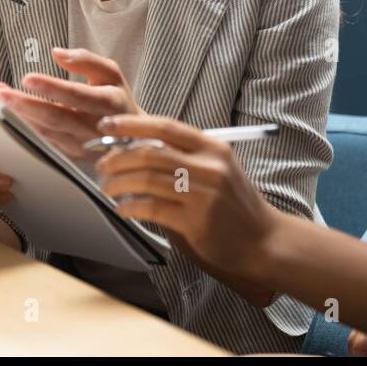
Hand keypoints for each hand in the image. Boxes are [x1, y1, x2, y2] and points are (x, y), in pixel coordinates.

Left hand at [0, 48, 141, 163]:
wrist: (132, 136)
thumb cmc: (117, 99)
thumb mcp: (111, 72)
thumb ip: (86, 60)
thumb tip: (57, 53)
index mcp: (108, 103)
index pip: (76, 95)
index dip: (52, 88)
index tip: (27, 78)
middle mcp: (96, 127)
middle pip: (55, 117)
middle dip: (25, 105)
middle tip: (0, 93)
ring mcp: (83, 146)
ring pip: (46, 134)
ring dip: (19, 118)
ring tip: (0, 99)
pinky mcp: (72, 156)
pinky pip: (45, 145)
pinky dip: (25, 131)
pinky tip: (10, 118)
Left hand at [94, 114, 278, 279]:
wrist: (264, 241)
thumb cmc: (234, 205)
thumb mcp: (217, 169)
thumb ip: (183, 157)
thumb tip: (135, 148)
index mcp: (213, 148)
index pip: (165, 126)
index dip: (132, 124)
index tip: (107, 126)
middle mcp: (210, 166)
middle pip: (151, 152)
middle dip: (118, 158)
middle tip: (102, 165)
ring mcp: (204, 194)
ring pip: (147, 179)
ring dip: (119, 183)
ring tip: (108, 188)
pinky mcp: (196, 222)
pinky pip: (152, 208)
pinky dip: (131, 207)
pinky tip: (123, 209)